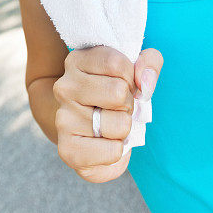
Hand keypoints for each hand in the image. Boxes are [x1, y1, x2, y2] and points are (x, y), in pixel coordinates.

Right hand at [53, 45, 162, 183]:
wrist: (88, 134)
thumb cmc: (115, 96)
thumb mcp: (136, 70)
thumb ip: (150, 62)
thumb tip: (145, 82)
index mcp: (77, 61)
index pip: (116, 63)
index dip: (130, 77)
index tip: (122, 83)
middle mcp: (65, 87)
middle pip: (118, 92)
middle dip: (128, 104)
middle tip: (116, 108)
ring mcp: (63, 118)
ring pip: (120, 123)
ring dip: (124, 128)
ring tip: (109, 125)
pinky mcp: (67, 149)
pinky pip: (113, 151)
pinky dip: (118, 150)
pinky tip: (104, 144)